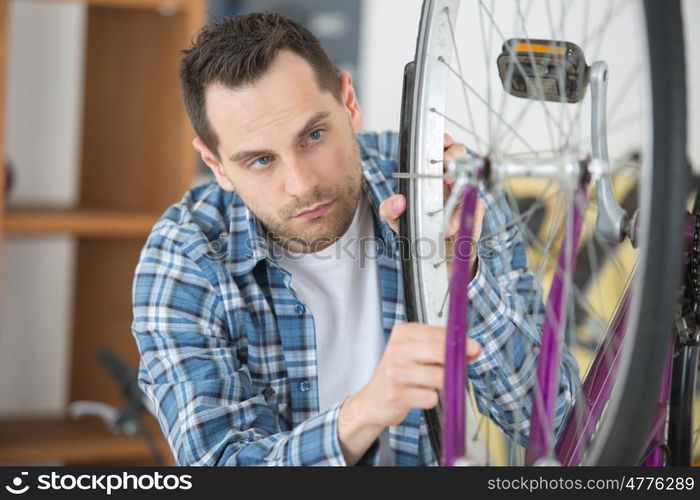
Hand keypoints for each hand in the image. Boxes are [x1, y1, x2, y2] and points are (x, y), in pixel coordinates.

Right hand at [337, 322, 481, 462]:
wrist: (373, 400)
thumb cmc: (400, 374)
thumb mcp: (417, 353)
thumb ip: (443, 348)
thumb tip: (473, 349)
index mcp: (402, 333)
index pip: (438, 332)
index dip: (460, 342)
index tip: (472, 348)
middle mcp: (397, 349)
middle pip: (439, 352)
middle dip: (455, 363)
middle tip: (459, 370)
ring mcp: (395, 372)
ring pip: (438, 376)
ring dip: (443, 384)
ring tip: (431, 385)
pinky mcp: (396, 394)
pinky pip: (430, 397)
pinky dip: (430, 399)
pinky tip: (419, 396)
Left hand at [380, 134, 484, 278]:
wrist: (437, 257)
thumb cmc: (420, 230)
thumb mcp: (398, 220)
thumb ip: (390, 210)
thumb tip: (397, 202)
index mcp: (431, 175)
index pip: (440, 148)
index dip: (442, 140)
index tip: (440, 143)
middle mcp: (450, 181)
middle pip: (459, 153)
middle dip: (453, 154)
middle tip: (444, 168)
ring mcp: (465, 195)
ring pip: (471, 177)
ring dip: (459, 185)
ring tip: (446, 190)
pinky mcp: (475, 213)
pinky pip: (476, 206)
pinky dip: (462, 215)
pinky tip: (450, 226)